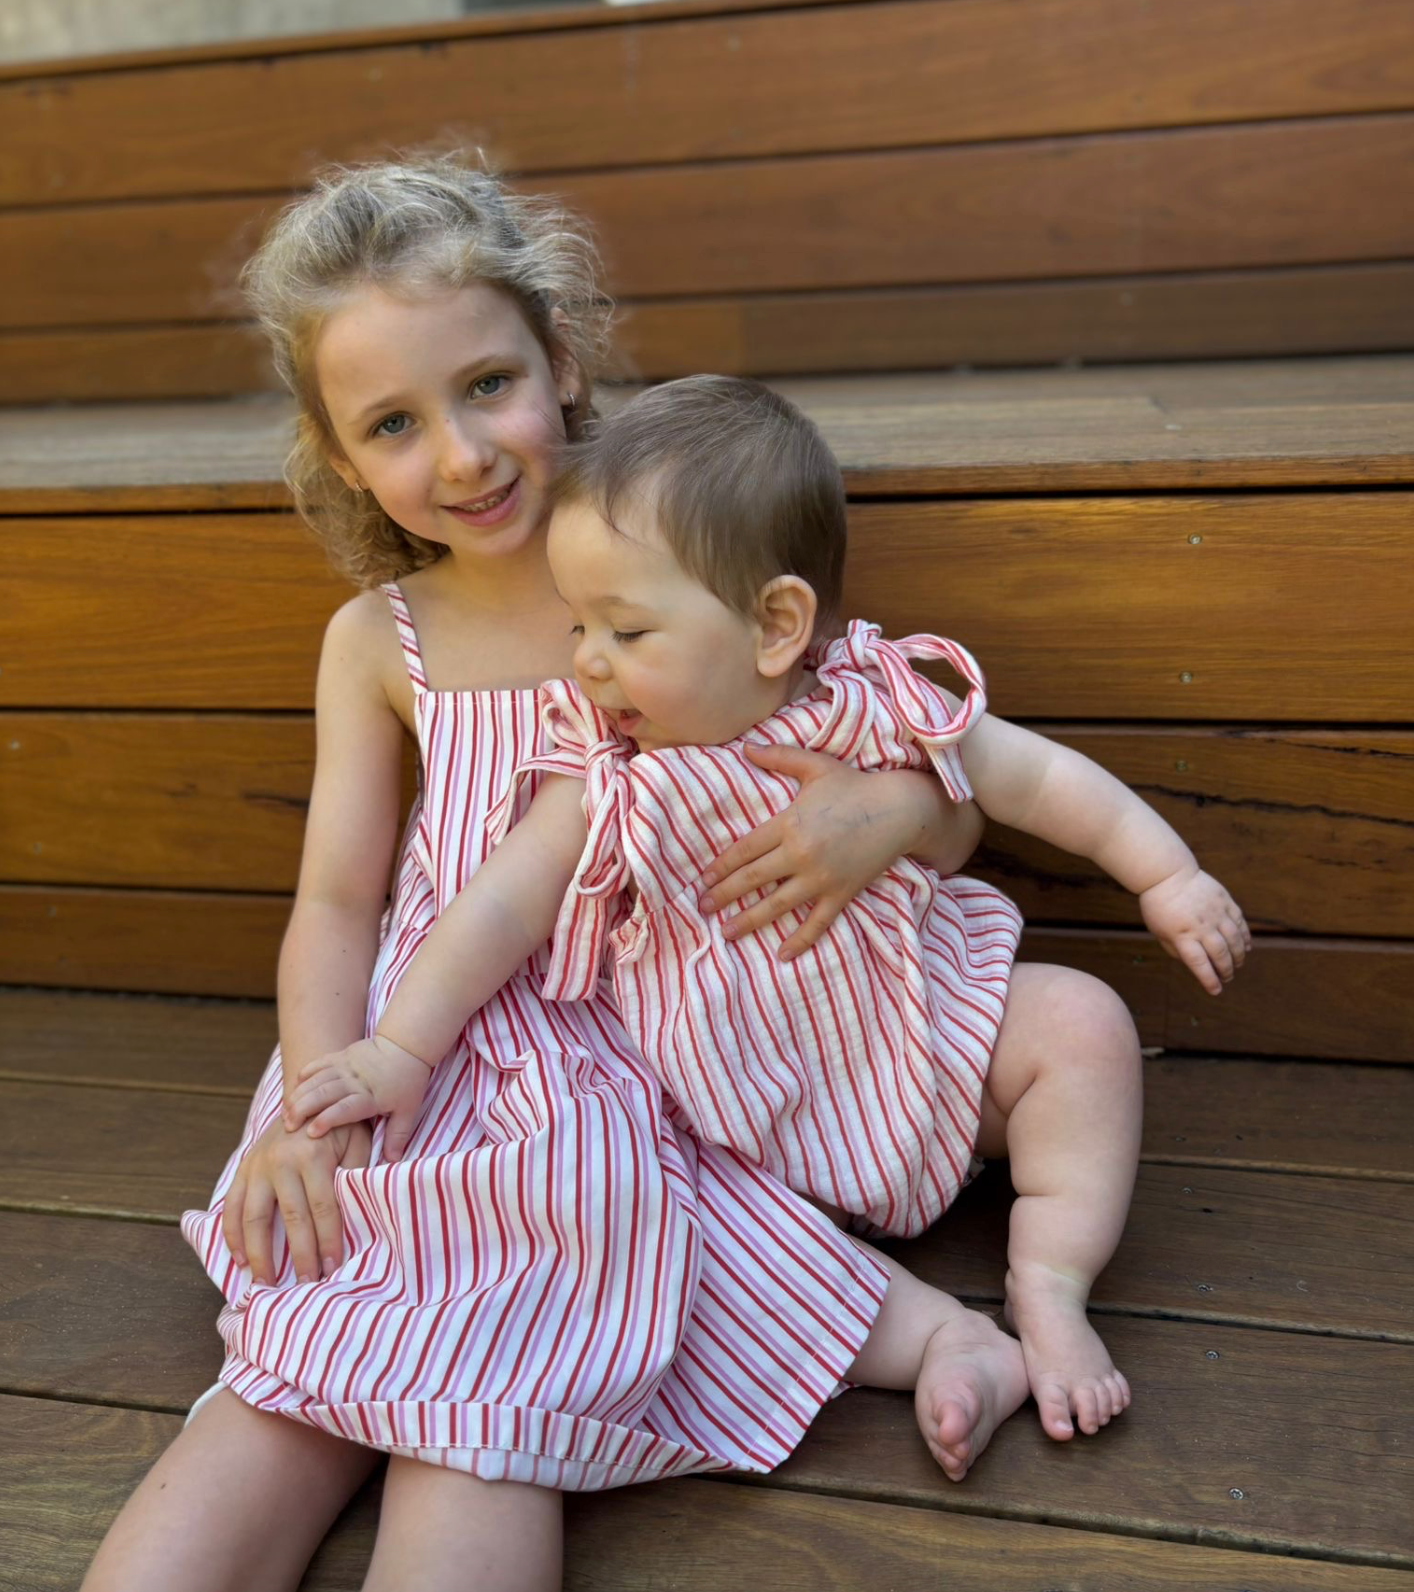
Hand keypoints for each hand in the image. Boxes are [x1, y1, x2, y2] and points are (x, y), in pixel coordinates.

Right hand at [221, 1115, 370, 1285]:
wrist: (307, 1095)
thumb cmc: (340, 1124)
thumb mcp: (358, 1140)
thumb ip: (356, 1172)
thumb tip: (358, 1212)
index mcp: (312, 1154)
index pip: (322, 1207)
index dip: (327, 1240)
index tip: (332, 1267)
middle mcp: (280, 1161)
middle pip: (289, 1217)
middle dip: (298, 1254)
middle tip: (305, 1284)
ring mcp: (257, 1166)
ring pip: (253, 1218)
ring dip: (259, 1253)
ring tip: (265, 1282)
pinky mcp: (243, 1169)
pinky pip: (232, 1206)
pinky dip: (232, 1235)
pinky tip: (240, 1260)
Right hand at [287, 1033, 432, 1161]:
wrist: (406, 1045)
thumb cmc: (407, 1081)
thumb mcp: (408, 1110)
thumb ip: (398, 1135)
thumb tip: (392, 1161)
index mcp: (371, 1096)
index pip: (346, 1108)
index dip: (328, 1119)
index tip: (312, 1132)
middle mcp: (355, 1080)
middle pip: (324, 1093)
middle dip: (304, 1109)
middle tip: (288, 1126)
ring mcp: (346, 1066)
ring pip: (317, 1079)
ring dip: (299, 1095)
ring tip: (286, 1113)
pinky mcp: (341, 1055)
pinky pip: (319, 1063)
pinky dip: (305, 1073)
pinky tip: (293, 1086)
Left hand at [698, 744, 931, 959]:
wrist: (901, 810)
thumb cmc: (856, 785)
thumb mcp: (816, 766)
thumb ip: (779, 756)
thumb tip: (745, 747)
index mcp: (789, 824)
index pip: (744, 850)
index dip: (721, 867)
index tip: (703, 879)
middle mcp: (800, 854)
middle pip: (752, 879)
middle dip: (724, 895)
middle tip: (702, 908)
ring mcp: (821, 878)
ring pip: (777, 905)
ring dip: (748, 921)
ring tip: (727, 932)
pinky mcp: (842, 893)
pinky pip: (817, 922)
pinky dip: (800, 940)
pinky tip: (782, 954)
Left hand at [1139, 865, 1250, 995]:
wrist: (1168, 874)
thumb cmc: (1159, 906)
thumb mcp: (1160, 932)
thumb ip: (1177, 950)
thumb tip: (1195, 965)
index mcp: (1182, 935)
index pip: (1199, 964)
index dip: (1209, 980)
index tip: (1216, 990)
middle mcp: (1201, 925)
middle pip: (1220, 953)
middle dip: (1226, 970)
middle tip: (1228, 978)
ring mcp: (1215, 912)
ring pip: (1234, 939)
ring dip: (1239, 956)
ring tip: (1237, 964)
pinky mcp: (1225, 901)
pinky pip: (1240, 922)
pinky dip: (1245, 937)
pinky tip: (1246, 946)